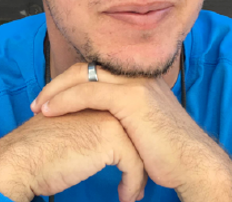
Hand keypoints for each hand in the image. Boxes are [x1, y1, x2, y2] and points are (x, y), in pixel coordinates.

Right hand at [0, 110, 147, 201]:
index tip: (131, 166)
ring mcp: (109, 116)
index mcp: (92, 95)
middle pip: (136, 130)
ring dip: (140, 174)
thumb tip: (104, 140)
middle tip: (138, 180)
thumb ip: (87, 122)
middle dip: (140, 158)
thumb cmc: (38, 150)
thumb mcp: (68, 126)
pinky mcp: (111, 137)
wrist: (21, 160)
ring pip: (140, 147)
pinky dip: (133, 183)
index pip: (125, 118)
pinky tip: (126, 196)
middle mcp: (104, 100)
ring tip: (134, 192)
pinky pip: (135, 164)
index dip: (130, 144)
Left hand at [31, 63, 225, 191]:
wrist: (193, 163)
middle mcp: (138, 76)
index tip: (52, 100)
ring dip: (56, 90)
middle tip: (39, 102)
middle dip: (59, 83)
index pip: (97, 70)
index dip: (72, 82)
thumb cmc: (169, 153)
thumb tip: (102, 123)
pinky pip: (88, 91)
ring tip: (39, 108)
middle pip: (87, 67)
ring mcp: (136, 84)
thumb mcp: (143, 127)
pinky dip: (64, 100)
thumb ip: (125, 117)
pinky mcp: (132, 98)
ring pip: (84, 75)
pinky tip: (50, 111)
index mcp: (140, 80)